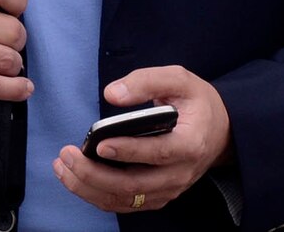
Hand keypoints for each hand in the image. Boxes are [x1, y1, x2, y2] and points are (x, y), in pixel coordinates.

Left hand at [53, 66, 232, 214]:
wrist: (220, 132)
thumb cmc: (197, 103)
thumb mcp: (180, 79)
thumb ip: (147, 81)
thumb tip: (112, 94)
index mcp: (191, 143)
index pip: (158, 153)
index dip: (128, 151)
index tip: (100, 144)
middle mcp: (180, 173)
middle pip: (134, 184)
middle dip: (95, 173)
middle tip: (67, 155)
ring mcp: (169, 189)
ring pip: (125, 199)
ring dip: (89, 188)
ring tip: (63, 167)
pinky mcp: (158, 196)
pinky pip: (124, 204)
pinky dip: (97, 196)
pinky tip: (76, 179)